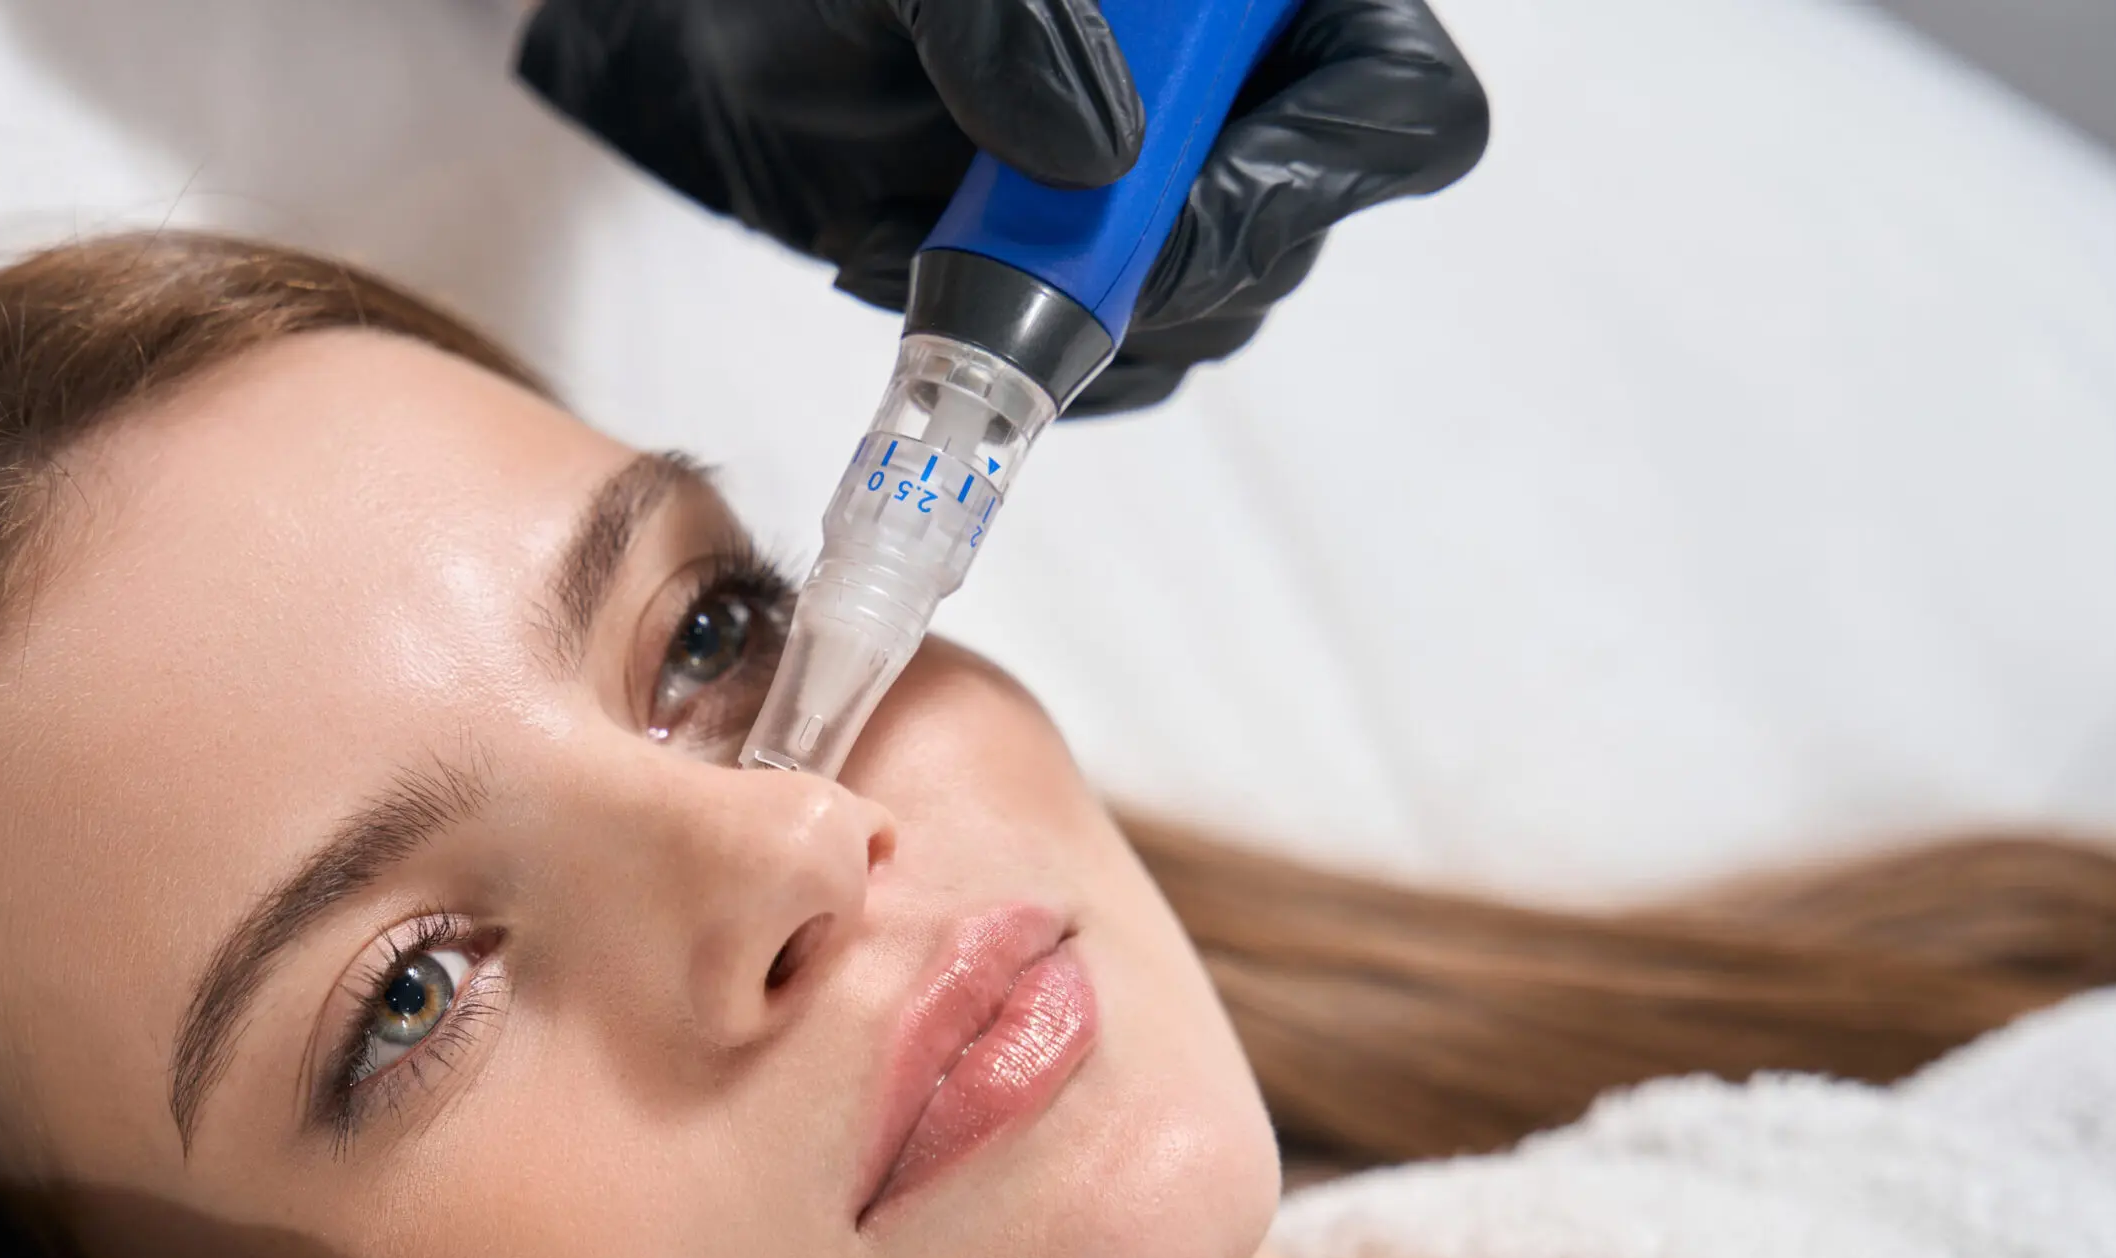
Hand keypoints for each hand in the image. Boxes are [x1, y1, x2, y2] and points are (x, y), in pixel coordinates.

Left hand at [517, 0, 1487, 409]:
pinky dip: (1005, 355)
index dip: (1298, 177)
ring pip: (1203, 318)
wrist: (721, 47)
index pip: (1393, 103)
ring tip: (913, 240)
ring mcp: (1183, 182)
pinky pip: (1113, 364)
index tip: (1146, 216)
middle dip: (1135, 270)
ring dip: (1052, 321)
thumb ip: (1008, 21)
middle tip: (990, 250)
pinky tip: (909, 271)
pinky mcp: (1104, 268)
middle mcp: (1248, 86)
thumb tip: (1099, 152)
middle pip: (1294, 230)